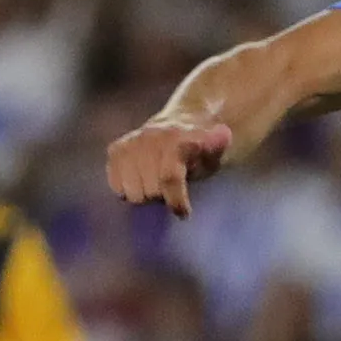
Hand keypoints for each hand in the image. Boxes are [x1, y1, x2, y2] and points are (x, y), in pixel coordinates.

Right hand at [105, 117, 232, 217]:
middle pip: (151, 191)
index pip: (169, 178)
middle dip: (164, 197)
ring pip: (132, 193)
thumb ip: (218, 147)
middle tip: (172, 189)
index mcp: (176, 140)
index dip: (176, 201)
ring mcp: (130, 144)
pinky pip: (117, 186)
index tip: (184, 214)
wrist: (180, 127)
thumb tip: (224, 134)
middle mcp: (149, 139)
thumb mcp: (216, 152)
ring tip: (157, 184)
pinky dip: (129, 189)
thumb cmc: (200, 150)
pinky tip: (142, 180)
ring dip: (146, 195)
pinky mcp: (115, 150)